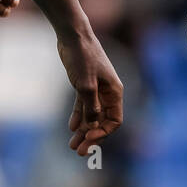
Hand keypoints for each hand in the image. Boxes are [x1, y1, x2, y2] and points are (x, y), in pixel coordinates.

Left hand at [58, 32, 123, 156]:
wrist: (73, 35)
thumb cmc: (83, 57)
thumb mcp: (85, 84)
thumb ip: (90, 106)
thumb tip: (91, 126)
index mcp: (115, 92)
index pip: (114, 120)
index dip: (103, 133)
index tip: (88, 138)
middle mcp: (108, 92)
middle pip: (102, 121)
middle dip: (92, 136)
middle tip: (79, 151)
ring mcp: (96, 89)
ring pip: (91, 115)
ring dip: (83, 130)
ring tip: (72, 144)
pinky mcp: (84, 84)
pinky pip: (83, 105)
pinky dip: (78, 117)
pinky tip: (71, 127)